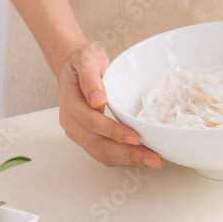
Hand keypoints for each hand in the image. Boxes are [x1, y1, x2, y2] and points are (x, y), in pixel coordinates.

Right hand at [57, 43, 162, 168]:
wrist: (77, 66)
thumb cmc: (85, 61)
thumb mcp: (88, 59)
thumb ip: (91, 79)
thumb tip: (97, 99)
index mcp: (70, 102)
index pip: (92, 123)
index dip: (114, 132)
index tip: (136, 137)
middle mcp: (71, 121)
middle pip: (98, 143)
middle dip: (127, 153)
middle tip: (152, 158)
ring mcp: (77, 131)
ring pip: (101, 152)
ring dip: (127, 160)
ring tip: (152, 161)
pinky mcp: (86, 137)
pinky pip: (102, 153)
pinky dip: (121, 159)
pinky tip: (140, 159)